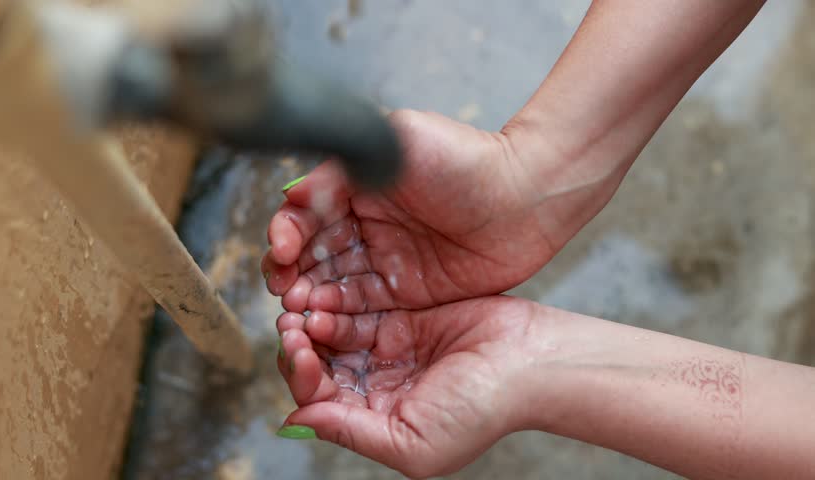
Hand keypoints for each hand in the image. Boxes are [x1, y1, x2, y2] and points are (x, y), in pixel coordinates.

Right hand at [262, 109, 606, 313]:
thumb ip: (346, 166)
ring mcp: (385, 264)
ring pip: (332, 288)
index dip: (286, 234)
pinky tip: (324, 326)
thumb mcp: (400, 140)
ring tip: (297, 315)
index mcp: (356, 190)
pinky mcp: (408, 295)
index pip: (305, 217)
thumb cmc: (468, 158)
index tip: (282, 249)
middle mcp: (365, 228)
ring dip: (309, 301)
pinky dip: (340, 320)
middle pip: (311, 257)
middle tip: (285, 292)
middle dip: (291, 275)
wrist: (529, 194)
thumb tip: (294, 194)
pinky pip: (364, 312)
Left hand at [275, 296, 543, 478]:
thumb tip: (295, 420)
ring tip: (304, 307)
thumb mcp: (413, 442)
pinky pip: (359, 308)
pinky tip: (328, 296)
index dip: (302, 378)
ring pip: (333, 335)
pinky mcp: (403, 315)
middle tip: (290, 324)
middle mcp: (377, 386)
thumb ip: (353, 432)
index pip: (321, 400)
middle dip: (300, 348)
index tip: (298, 353)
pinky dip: (339, 304)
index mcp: (376, 420)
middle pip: (321, 366)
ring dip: (314, 323)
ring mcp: (389, 349)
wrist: (531, 362)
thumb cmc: (482, 410)